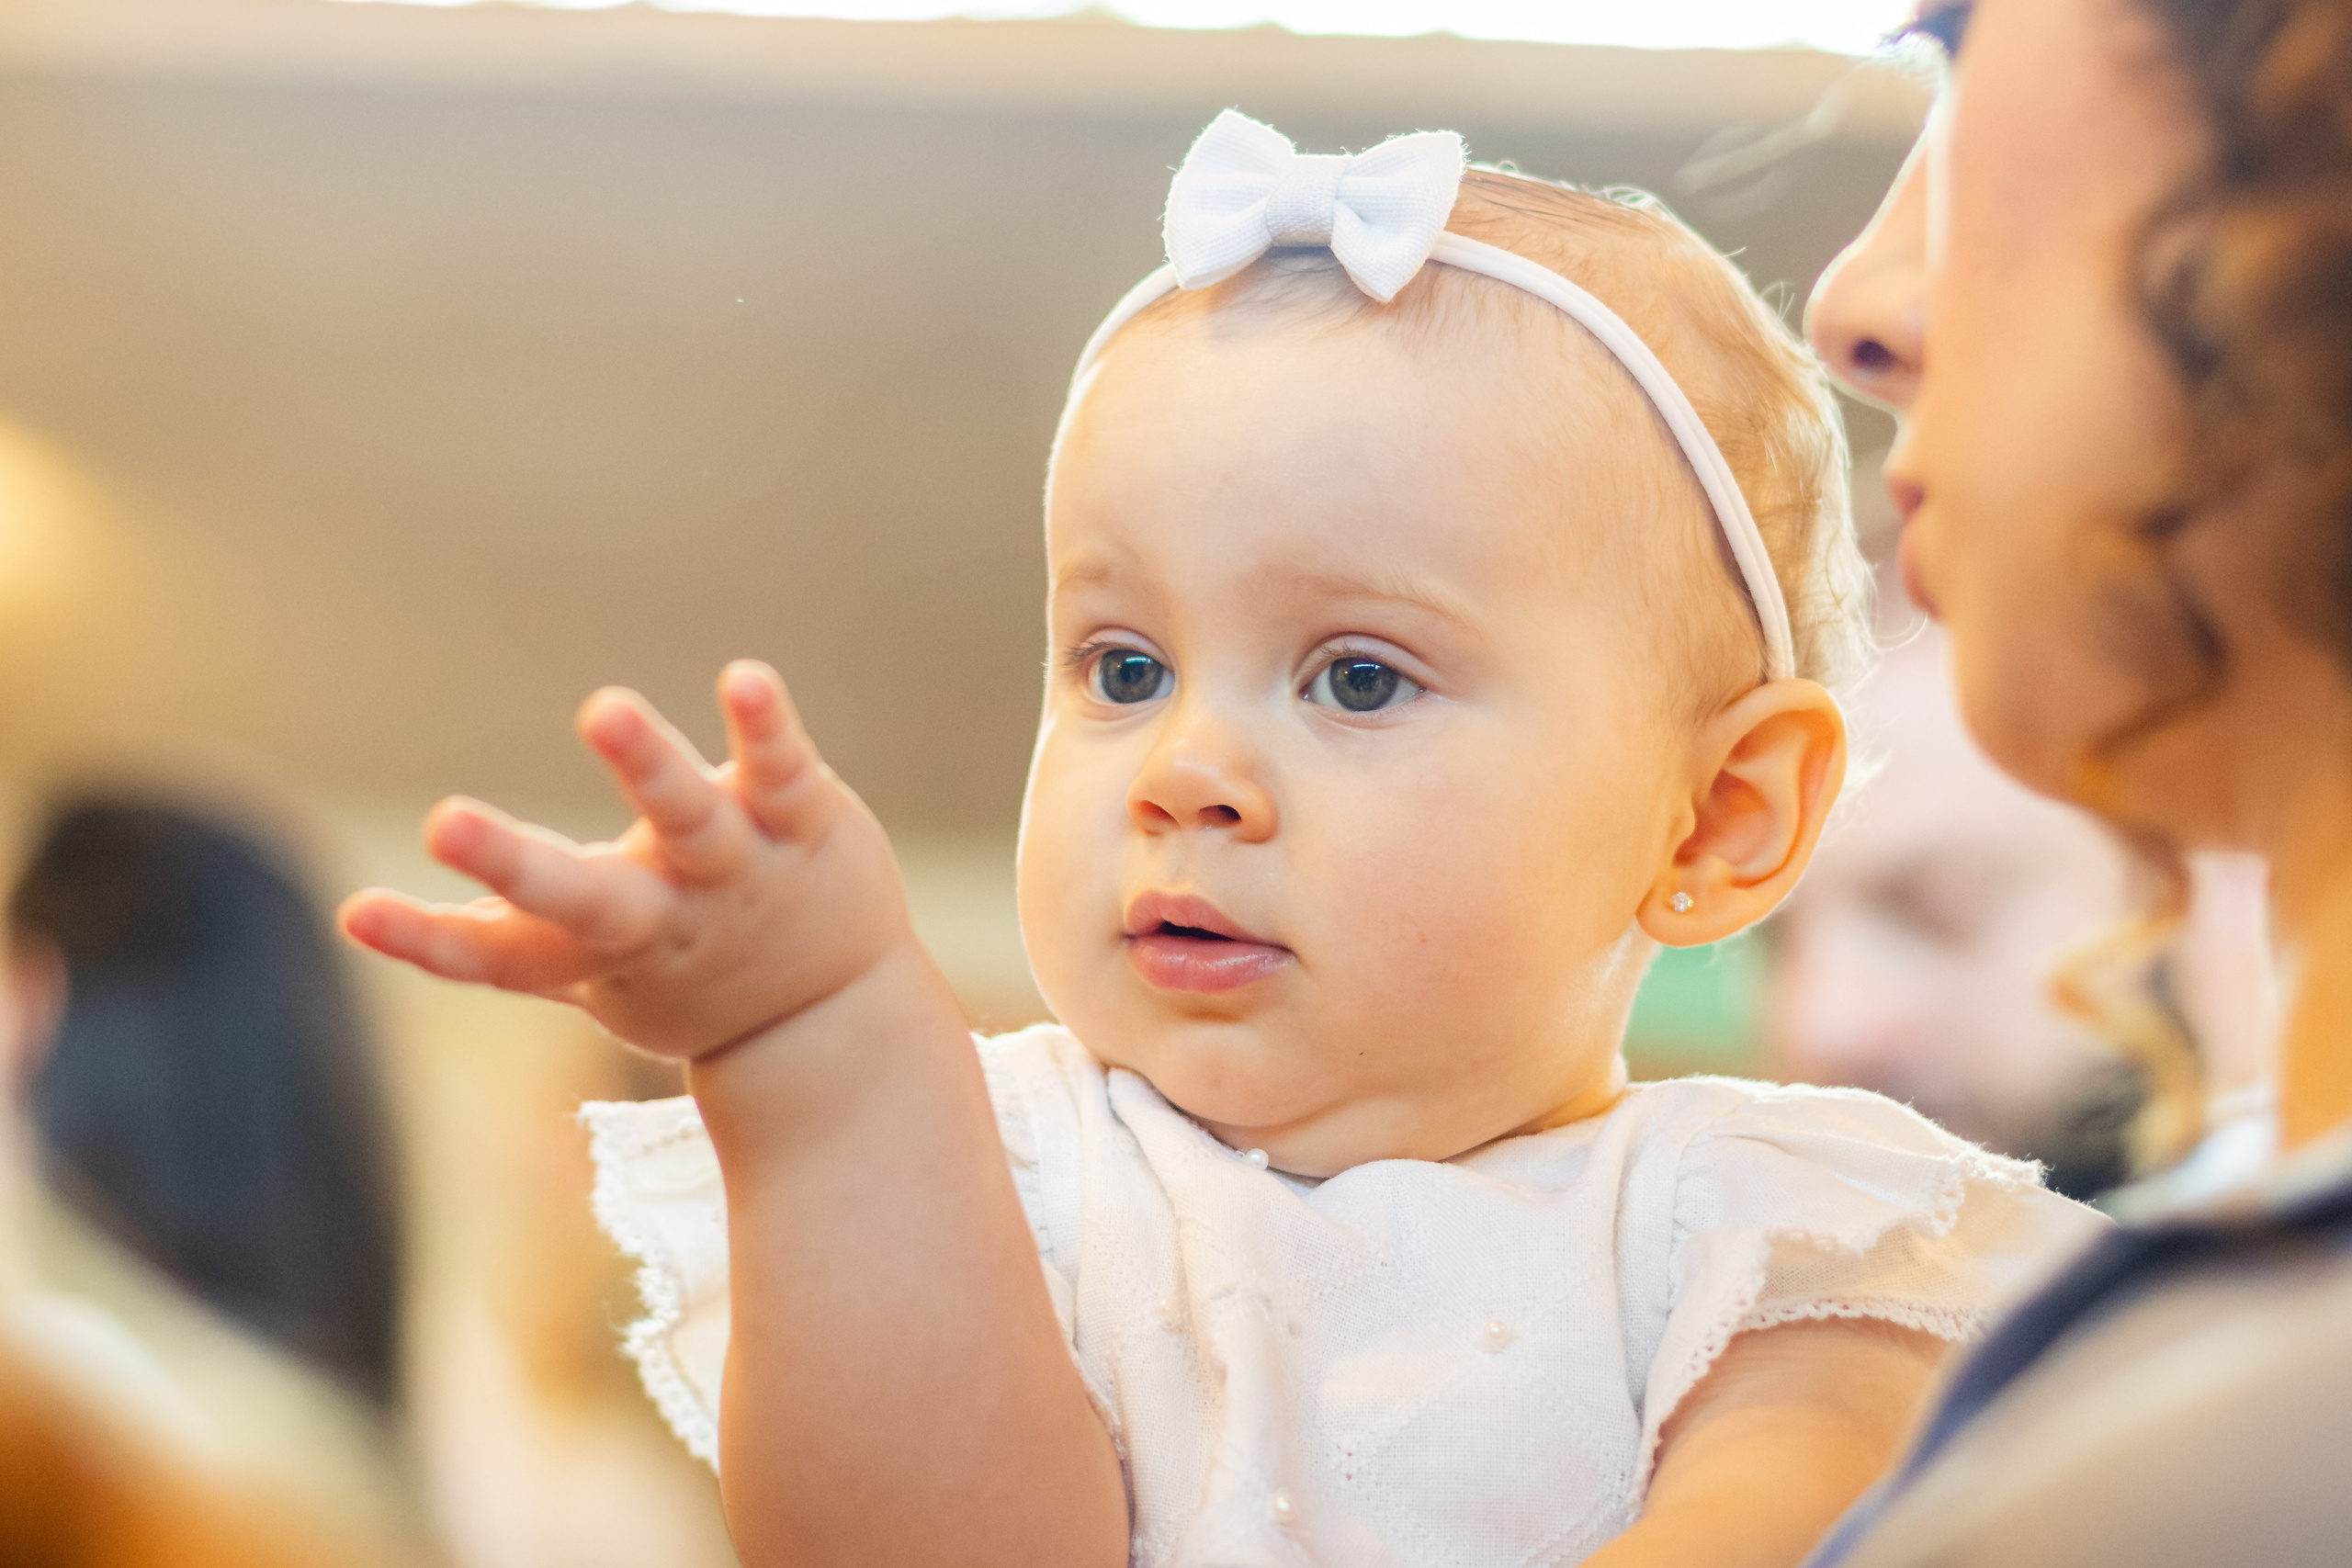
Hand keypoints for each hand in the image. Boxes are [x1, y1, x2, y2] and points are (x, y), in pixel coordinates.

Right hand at [340, 660, 912, 1058]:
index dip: (427, 940)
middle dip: (513, 863)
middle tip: (442, 823)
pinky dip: (761, 724)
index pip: (500, 955)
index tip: (357, 915)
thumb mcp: (587, 972)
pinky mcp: (802, 821)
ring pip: (685, 816)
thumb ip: (487, 941)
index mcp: (598, 951)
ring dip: (644, 764)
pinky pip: (781, 769)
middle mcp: (664, 915)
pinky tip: (744, 678)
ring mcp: (736, 868)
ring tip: (601, 710)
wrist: (834, 1013)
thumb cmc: (684, 976)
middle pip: (583, 897)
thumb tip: (353, 920)